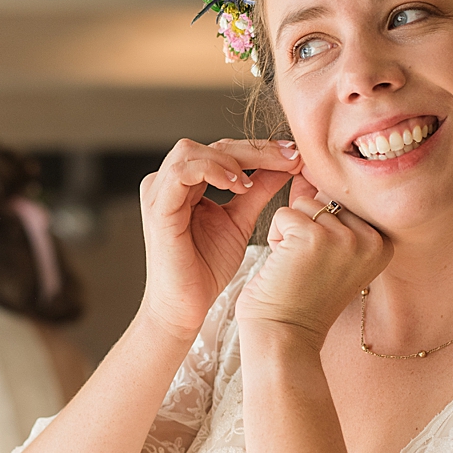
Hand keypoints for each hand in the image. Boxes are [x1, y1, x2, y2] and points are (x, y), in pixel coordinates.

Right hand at [136, 138, 303, 341]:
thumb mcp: (241, 220)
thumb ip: (258, 190)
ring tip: (253, 182)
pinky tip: (236, 185)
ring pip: (192, 151)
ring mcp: (159, 193)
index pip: (224, 151)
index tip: (294, 155)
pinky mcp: (158, 209)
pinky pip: (181, 174)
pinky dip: (211, 171)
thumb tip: (286, 165)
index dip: (259, 149)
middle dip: (253, 149)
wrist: (186, 306)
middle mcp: (169, 182)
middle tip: (289, 157)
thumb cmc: (206, 269)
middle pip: (211, 146)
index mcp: (187, 184)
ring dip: (230, 159)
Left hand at [236, 178, 391, 347]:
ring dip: (288, 235)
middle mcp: (372, 239)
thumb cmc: (301, 298)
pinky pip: (284, 214)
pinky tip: (285, 268)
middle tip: (307, 269)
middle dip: (304, 230)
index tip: (322, 268)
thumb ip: (329, 212)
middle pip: (324, 201)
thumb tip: (311, 168)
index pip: (342, 204)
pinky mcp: (314, 237)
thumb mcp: (329, 252)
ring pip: (302, 205)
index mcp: (383, 243)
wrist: (284, 337)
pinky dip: (275, 240)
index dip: (319, 231)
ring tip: (296, 269)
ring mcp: (345, 238)